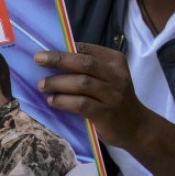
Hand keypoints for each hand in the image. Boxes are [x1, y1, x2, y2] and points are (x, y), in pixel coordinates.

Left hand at [34, 42, 148, 148]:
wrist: (136, 126)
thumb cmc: (114, 98)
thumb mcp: (108, 77)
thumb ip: (88, 68)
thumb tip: (53, 60)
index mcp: (115, 61)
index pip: (87, 49)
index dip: (64, 49)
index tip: (44, 51)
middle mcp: (116, 75)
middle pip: (84, 63)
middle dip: (58, 60)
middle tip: (38, 59)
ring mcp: (113, 95)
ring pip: (82, 83)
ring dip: (58, 82)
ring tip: (42, 85)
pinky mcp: (106, 114)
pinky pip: (81, 104)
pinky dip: (64, 101)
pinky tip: (52, 101)